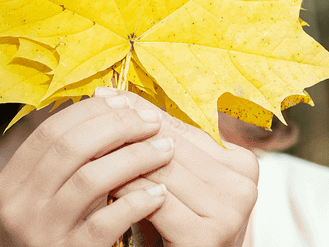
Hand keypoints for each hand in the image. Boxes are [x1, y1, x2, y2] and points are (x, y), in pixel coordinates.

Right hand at [0, 94, 174, 245]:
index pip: (48, 133)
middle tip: (151, 120)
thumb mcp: (32, 207)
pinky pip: (107, 222)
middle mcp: (17, 208)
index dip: (88, 113)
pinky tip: (159, 194)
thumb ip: (52, 170)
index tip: (122, 101)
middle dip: (116, 126)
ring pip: (91, 179)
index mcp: (6, 187)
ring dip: (134, 158)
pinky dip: (136, 202)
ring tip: (165, 149)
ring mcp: (41, 234)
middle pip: (69, 147)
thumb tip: (96, 114)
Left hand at [99, 88, 259, 246]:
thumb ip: (164, 148)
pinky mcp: (208, 234)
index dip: (138, 110)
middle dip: (122, 132)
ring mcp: (230, 209)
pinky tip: (101, 184)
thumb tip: (118, 98)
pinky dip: (126, 190)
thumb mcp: (179, 184)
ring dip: (118, 159)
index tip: (103, 95)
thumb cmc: (178, 230)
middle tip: (84, 118)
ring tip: (84, 149)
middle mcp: (244, 183)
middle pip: (168, 145)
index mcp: (242, 163)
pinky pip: (155, 198)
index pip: (179, 126)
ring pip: (160, 168)